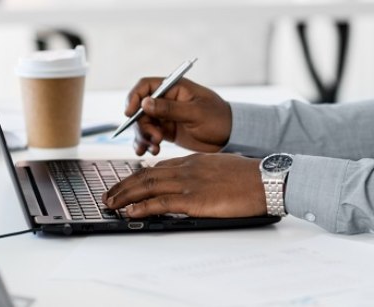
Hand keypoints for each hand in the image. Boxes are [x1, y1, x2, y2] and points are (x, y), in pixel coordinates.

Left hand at [103, 153, 265, 217]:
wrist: (265, 179)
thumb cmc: (248, 177)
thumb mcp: (220, 168)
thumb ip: (202, 173)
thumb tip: (192, 185)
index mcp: (193, 161)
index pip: (158, 167)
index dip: (138, 176)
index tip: (126, 184)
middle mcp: (186, 168)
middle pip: (146, 175)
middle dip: (124, 185)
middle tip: (109, 194)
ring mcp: (189, 183)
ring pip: (148, 186)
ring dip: (125, 195)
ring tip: (111, 203)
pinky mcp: (194, 199)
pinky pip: (161, 202)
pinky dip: (143, 207)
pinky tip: (131, 211)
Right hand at [123, 76, 231, 155]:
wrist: (231, 137)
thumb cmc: (219, 118)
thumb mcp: (196, 113)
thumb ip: (170, 108)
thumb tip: (145, 102)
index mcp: (174, 88)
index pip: (146, 86)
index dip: (134, 97)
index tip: (130, 113)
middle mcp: (167, 100)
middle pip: (140, 109)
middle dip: (142, 125)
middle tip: (155, 139)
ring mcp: (165, 116)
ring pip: (142, 124)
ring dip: (143, 137)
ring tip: (154, 148)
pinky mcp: (166, 131)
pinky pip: (148, 136)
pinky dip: (145, 144)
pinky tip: (147, 152)